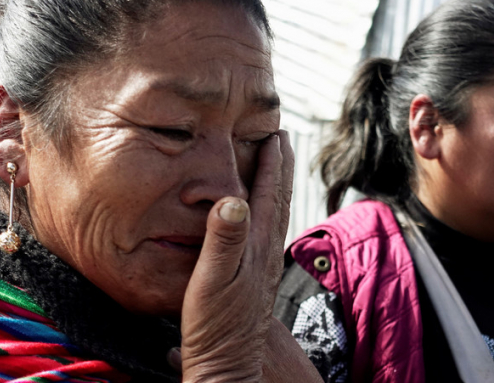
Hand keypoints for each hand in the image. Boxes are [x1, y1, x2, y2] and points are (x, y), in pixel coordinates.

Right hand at [179, 131, 294, 381]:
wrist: (227, 361)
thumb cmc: (215, 324)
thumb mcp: (211, 278)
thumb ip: (223, 239)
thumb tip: (233, 199)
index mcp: (256, 245)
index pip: (267, 194)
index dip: (271, 162)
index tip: (274, 134)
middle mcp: (266, 251)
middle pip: (278, 199)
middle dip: (281, 166)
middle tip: (282, 137)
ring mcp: (264, 264)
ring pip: (276, 213)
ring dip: (278, 184)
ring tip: (277, 164)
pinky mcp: (257, 276)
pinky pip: (268, 228)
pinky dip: (269, 208)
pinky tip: (261, 213)